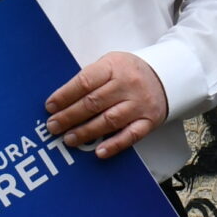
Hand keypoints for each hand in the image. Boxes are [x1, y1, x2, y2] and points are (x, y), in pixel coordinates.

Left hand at [44, 52, 167, 159]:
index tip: (50, 106)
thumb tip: (61, 101)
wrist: (167, 76)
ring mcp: (139, 104)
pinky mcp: (149, 120)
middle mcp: (128, 85)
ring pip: (109, 120)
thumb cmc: (129, 72)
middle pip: (94, 103)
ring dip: (86, 132)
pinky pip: (131, 135)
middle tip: (53, 126)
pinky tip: (99, 151)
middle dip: (70, 116)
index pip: (85, 82)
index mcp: (114, 67)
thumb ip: (90, 79)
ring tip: (69, 139)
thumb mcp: (110, 64)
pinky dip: (114, 144)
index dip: (65, 95)